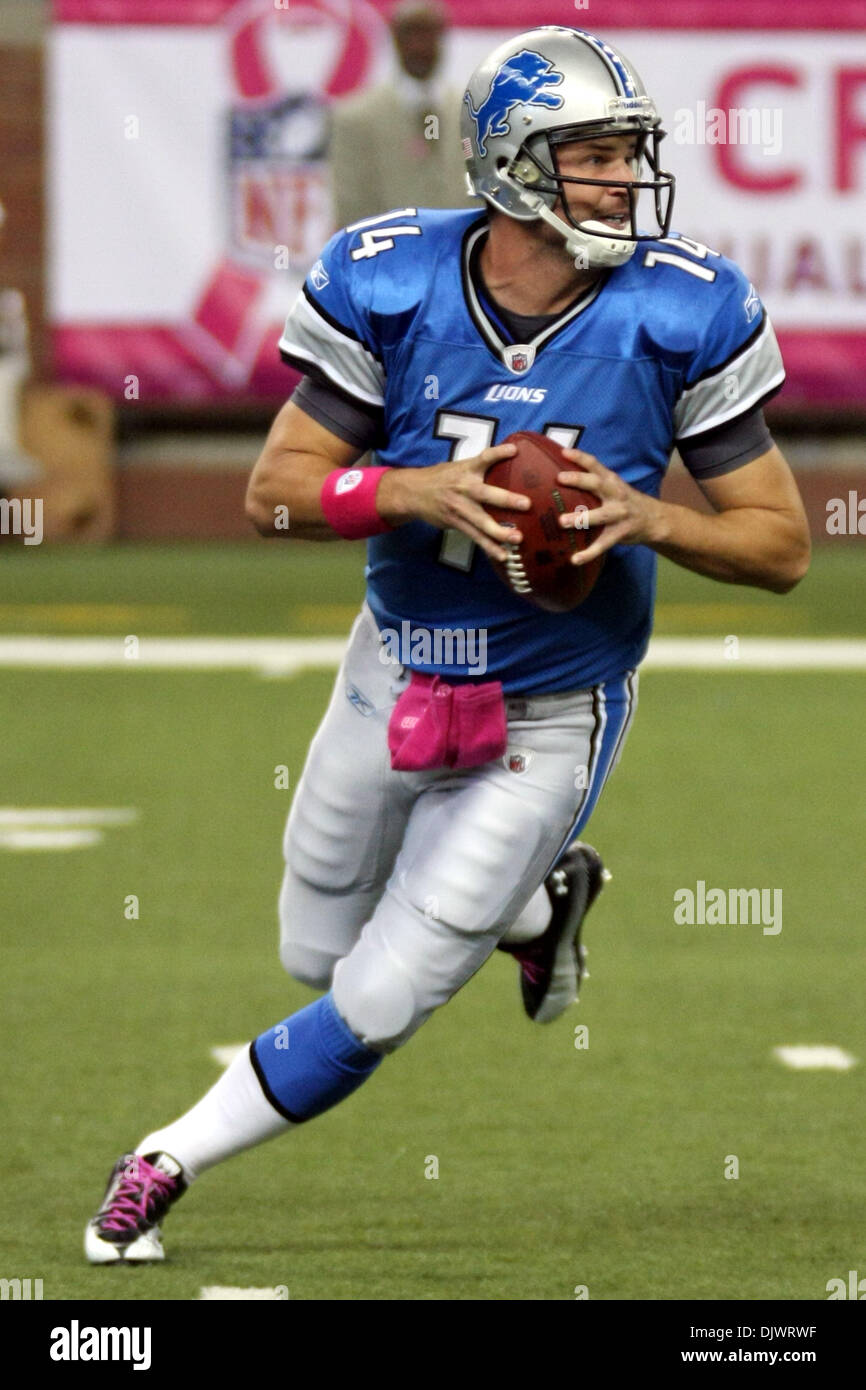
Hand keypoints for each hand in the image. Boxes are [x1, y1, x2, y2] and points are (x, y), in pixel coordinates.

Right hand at [377, 443, 531, 560]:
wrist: (413, 492)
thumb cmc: (442, 478)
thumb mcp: (458, 466)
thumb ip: (480, 466)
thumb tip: (510, 457)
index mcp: (466, 470)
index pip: (484, 458)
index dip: (498, 453)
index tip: (514, 451)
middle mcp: (464, 488)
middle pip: (486, 494)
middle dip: (506, 499)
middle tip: (526, 504)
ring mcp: (460, 508)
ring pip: (481, 521)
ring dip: (500, 532)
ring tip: (517, 538)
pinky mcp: (456, 523)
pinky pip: (475, 536)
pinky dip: (489, 547)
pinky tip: (502, 555)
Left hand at [556, 448, 661, 565]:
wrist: (654, 520)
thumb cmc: (623, 501)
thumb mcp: (613, 487)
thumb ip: (593, 482)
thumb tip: (559, 477)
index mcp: (612, 481)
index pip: (595, 465)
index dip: (580, 457)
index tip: (563, 452)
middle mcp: (616, 495)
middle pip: (597, 484)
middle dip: (579, 480)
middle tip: (560, 478)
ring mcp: (619, 515)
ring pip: (599, 516)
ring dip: (580, 519)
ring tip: (561, 521)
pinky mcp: (620, 534)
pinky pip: (603, 544)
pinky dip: (589, 553)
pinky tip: (574, 559)